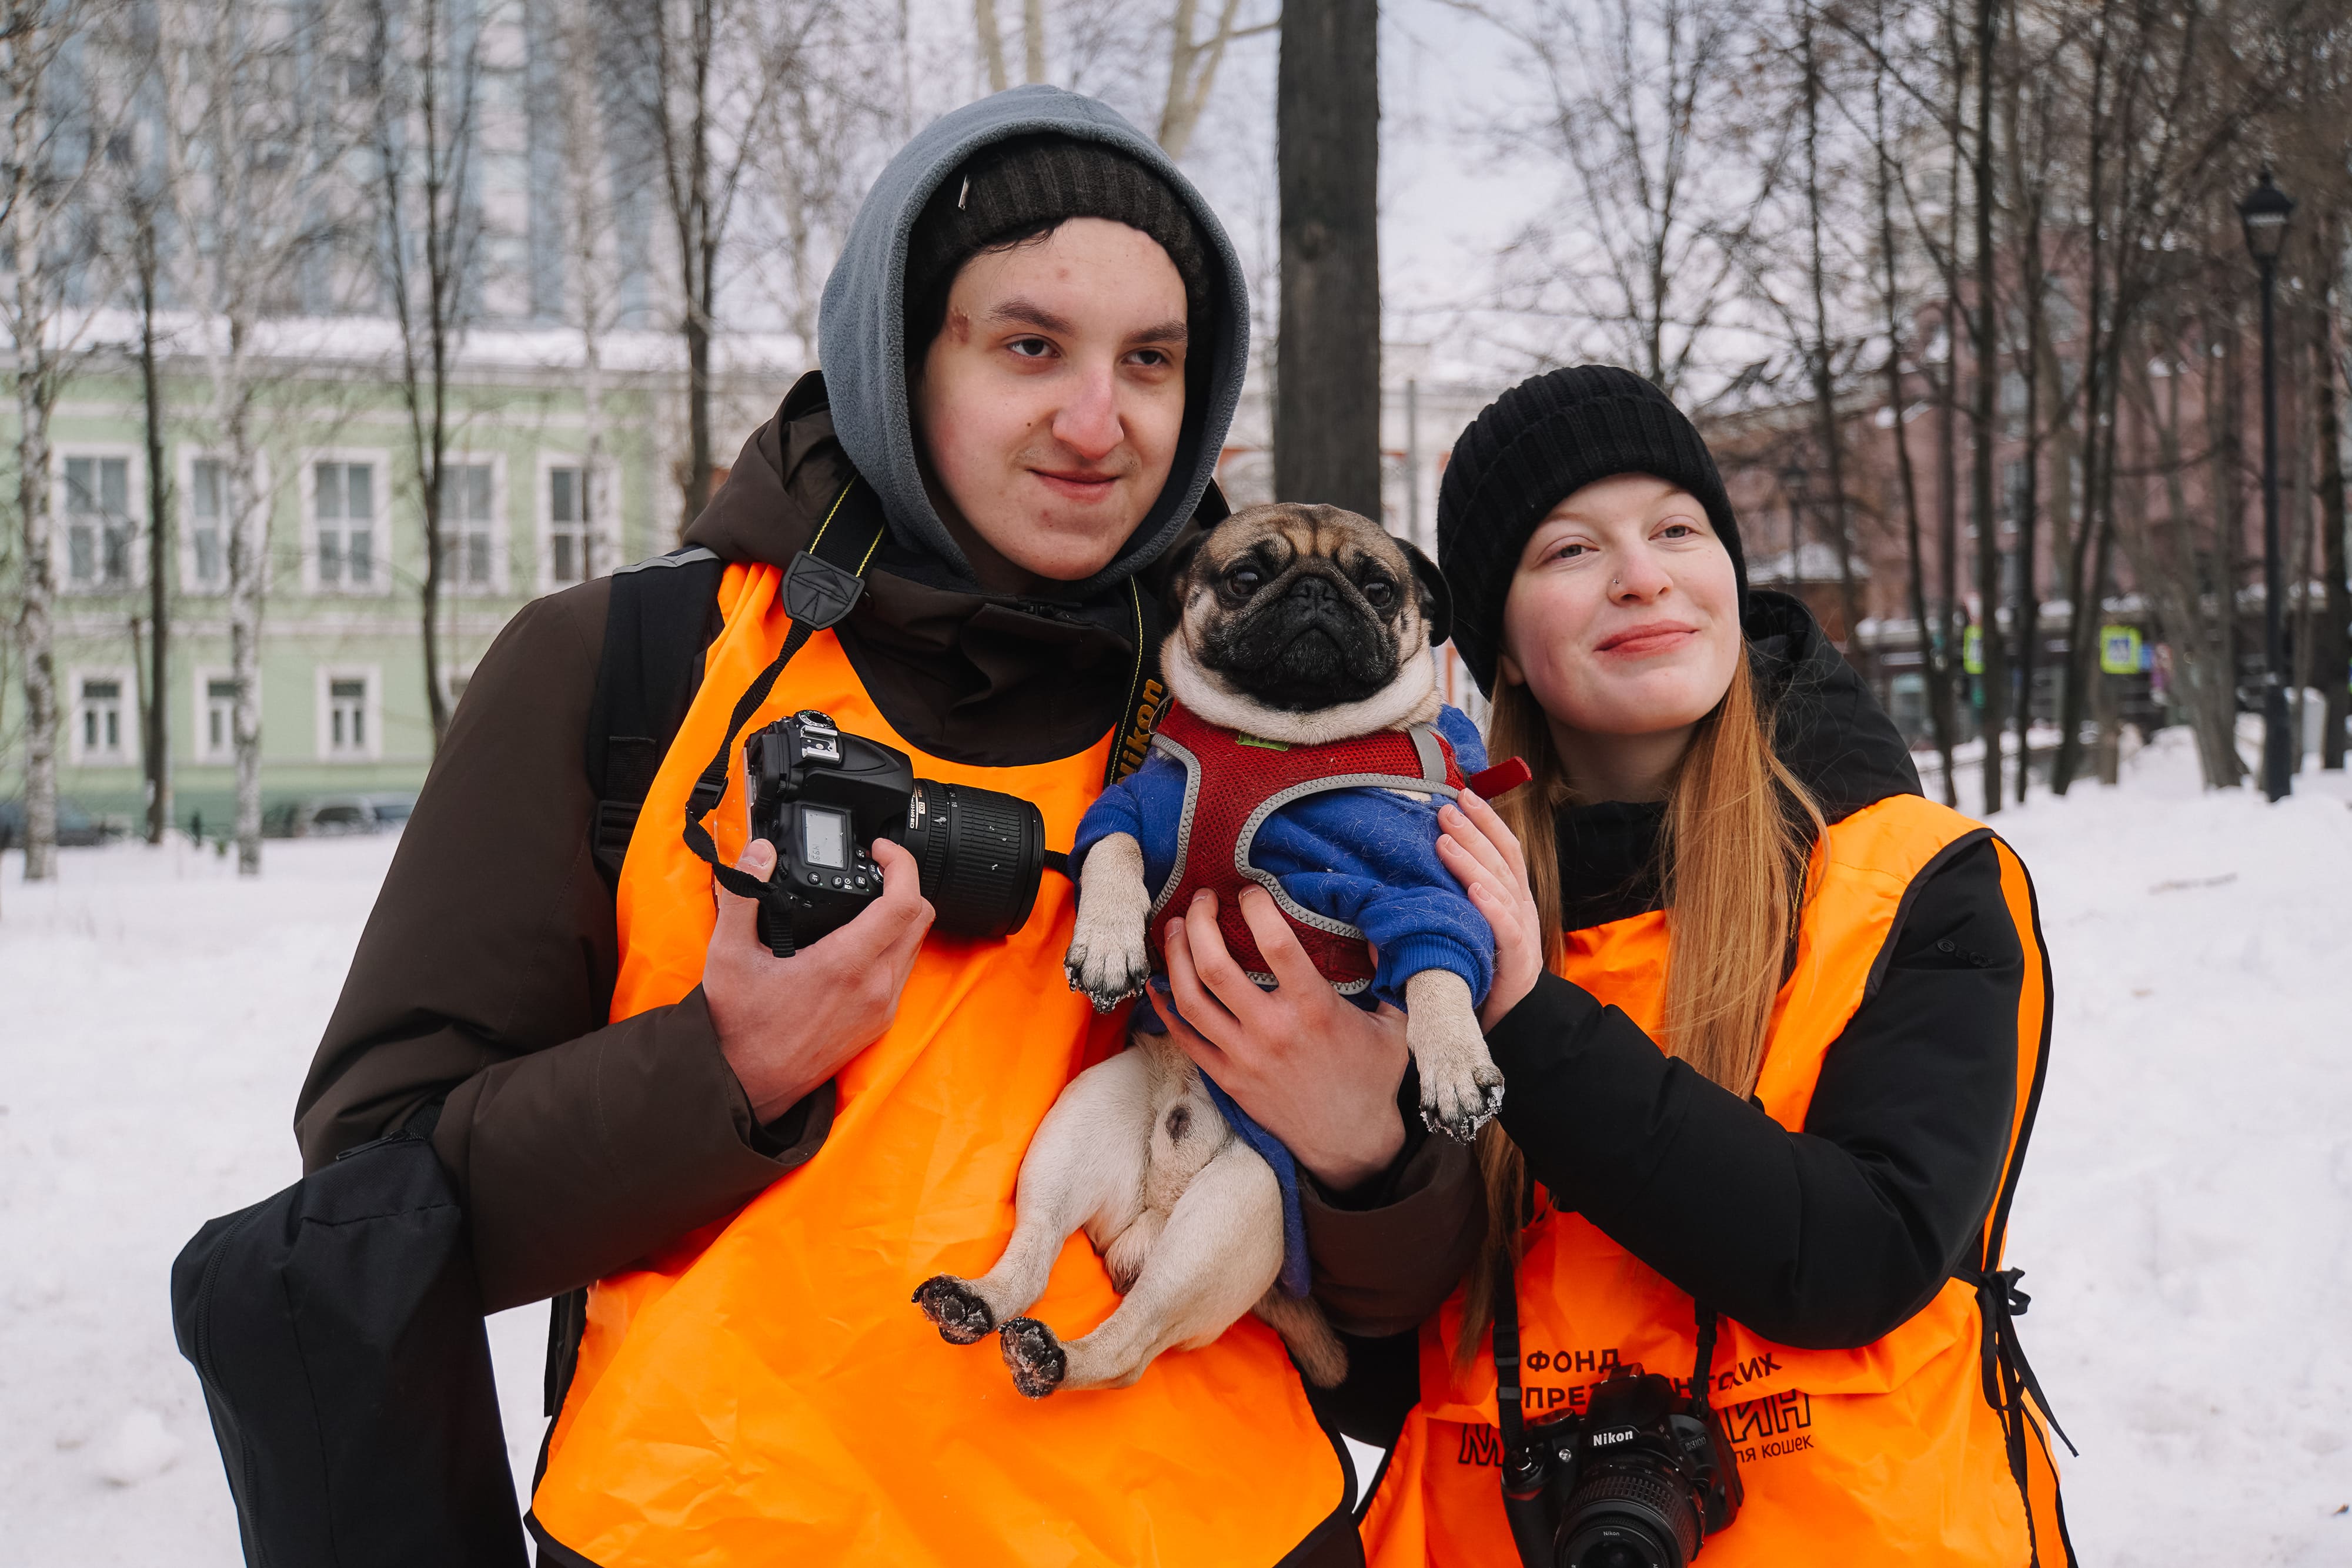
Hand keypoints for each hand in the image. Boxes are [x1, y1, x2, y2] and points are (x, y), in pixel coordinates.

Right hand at [703, 837, 933, 1121]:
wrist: (746, 1085)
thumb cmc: (738, 1026)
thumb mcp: (728, 954)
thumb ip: (744, 895)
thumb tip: (759, 853)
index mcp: (845, 965)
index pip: (903, 902)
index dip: (901, 864)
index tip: (880, 851)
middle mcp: (875, 987)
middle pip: (920, 918)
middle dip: (905, 883)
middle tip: (875, 869)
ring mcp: (881, 1008)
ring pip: (915, 945)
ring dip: (902, 915)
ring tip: (868, 899)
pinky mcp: (880, 1023)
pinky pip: (903, 971)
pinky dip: (894, 945)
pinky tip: (862, 938)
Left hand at [1154, 885, 1409, 1191]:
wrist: (1350, 1143)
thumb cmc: (1373, 1079)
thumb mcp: (1395, 1026)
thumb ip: (1388, 978)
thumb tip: (1379, 933)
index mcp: (1315, 1009)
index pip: (1276, 944)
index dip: (1256, 907)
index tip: (1249, 890)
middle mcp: (1273, 1030)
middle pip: (1216, 966)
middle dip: (1199, 923)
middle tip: (1200, 900)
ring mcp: (1244, 1056)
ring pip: (1192, 998)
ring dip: (1176, 957)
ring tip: (1174, 929)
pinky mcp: (1227, 1079)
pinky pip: (1184, 1038)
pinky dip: (1165, 1007)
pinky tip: (1158, 982)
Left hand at [1437, 790, 1546, 1029]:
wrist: (1517, 1024)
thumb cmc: (1486, 975)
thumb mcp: (1467, 931)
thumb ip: (1446, 908)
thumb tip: (1400, 888)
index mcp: (1511, 898)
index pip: (1503, 849)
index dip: (1486, 820)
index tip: (1462, 795)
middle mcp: (1520, 908)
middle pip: (1500, 859)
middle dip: (1474, 829)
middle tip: (1446, 806)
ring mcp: (1522, 933)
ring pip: (1500, 887)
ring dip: (1473, 860)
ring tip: (1445, 839)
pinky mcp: (1518, 961)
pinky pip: (1506, 929)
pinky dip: (1491, 907)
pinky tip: (1474, 890)